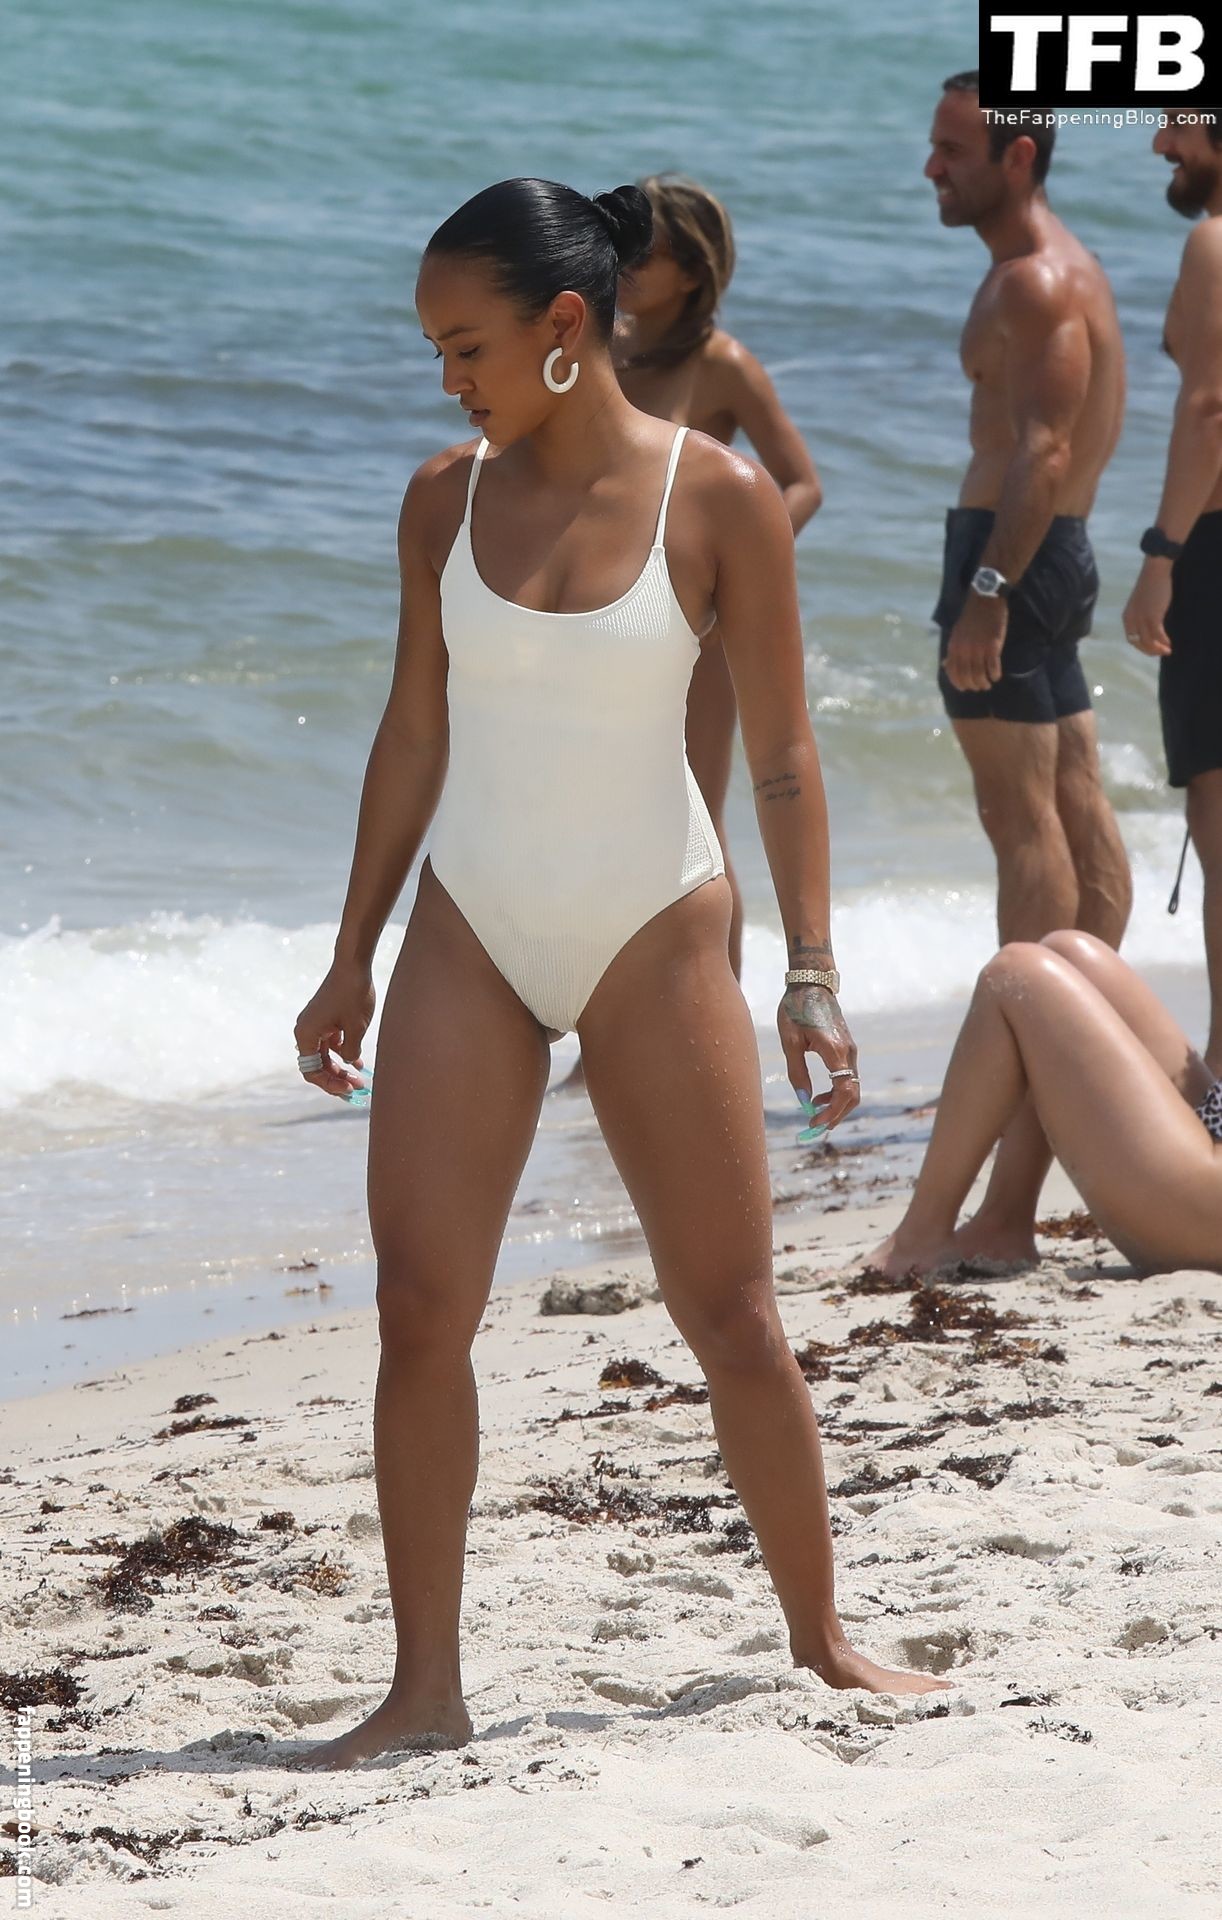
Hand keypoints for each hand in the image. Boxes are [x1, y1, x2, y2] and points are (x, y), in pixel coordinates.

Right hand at [294, 959, 375, 1099]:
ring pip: (325, 1056)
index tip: (348, 1090)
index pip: (312, 1071)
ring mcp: (315, 1025)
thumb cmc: (353, 994)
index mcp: (306, 1035)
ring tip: (360, 1080)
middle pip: (317, 1065)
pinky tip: (360, 1064)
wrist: (353, 965)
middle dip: (336, 1079)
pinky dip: (344, 1054)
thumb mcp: (356, 1029)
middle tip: (357, 1089)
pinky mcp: (325, 1019)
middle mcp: (305, 1031)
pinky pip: (331, 1044)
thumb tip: (350, 1061)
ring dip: (341, 1068)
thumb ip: (351, 1051)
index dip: (329, 1084)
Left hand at [778, 986, 859, 1132]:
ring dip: (836, 1105)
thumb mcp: (790, 1041)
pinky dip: (836, 1092)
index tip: (815, 1123)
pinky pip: (847, 1077)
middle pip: (853, 1094)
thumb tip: (802, 1101)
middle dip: (836, 1114)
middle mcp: (848, 1052)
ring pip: (852, 1087)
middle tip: (816, 1127)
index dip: (832, 1112)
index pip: (844, 1091)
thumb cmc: (795, 1009)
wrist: (811, 983)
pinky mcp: (847, 1048)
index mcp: (835, 1050)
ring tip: (814, 1113)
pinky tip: (818, 1097)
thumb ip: (797, 1072)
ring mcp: (850, 1050)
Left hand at [943, 593, 1007, 691]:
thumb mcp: (956, 633)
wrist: (986, 600)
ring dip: (984, 682)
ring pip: (980, 674)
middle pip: (967, 676)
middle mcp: (964, 650)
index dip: (959, 683)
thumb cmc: (971, 617)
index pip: (953, 672)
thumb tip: (945, 665)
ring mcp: (979, 648)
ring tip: (988, 684)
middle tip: (980, 687)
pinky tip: (996, 676)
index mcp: (954, 647)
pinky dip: (994, 674)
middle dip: (973, 685)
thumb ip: (952, 650)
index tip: (965, 688)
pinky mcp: (993, 646)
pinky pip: (993, 667)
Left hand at [1122, 561, 1172, 656]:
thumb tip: (1150, 628)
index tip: (1152, 649)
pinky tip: (1169, 644)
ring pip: (1148, 642)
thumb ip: (1141, 616)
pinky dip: (1163, 642)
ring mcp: (1141, 619)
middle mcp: (1132, 620)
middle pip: (1138, 643)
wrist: (1155, 572)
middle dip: (1150, 651)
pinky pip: (1157, 635)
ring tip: (1167, 650)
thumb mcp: (1140, 604)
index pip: (1131, 639)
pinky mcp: (1153, 616)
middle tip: (1161, 652)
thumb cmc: (1150, 586)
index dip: (1141, 647)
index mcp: (1127, 617)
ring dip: (1158, 649)